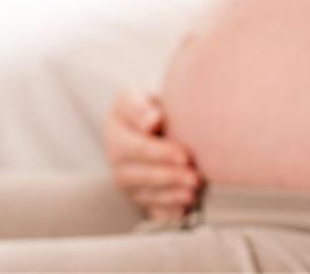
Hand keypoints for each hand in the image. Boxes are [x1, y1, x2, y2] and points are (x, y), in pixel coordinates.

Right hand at [103, 90, 201, 220]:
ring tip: (192, 194)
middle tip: (194, 178)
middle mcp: (116, 158)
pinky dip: (165, 213)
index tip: (185, 156)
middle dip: (168, 178)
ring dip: (170, 196)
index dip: (160, 154)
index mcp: (115, 130)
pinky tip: (181, 212)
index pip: (136, 147)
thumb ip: (140, 107)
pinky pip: (149, 209)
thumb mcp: (139, 95)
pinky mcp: (138, 195)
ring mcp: (126, 180)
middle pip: (139, 174)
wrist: (151, 120)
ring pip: (145, 194)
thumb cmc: (149, 104)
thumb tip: (152, 120)